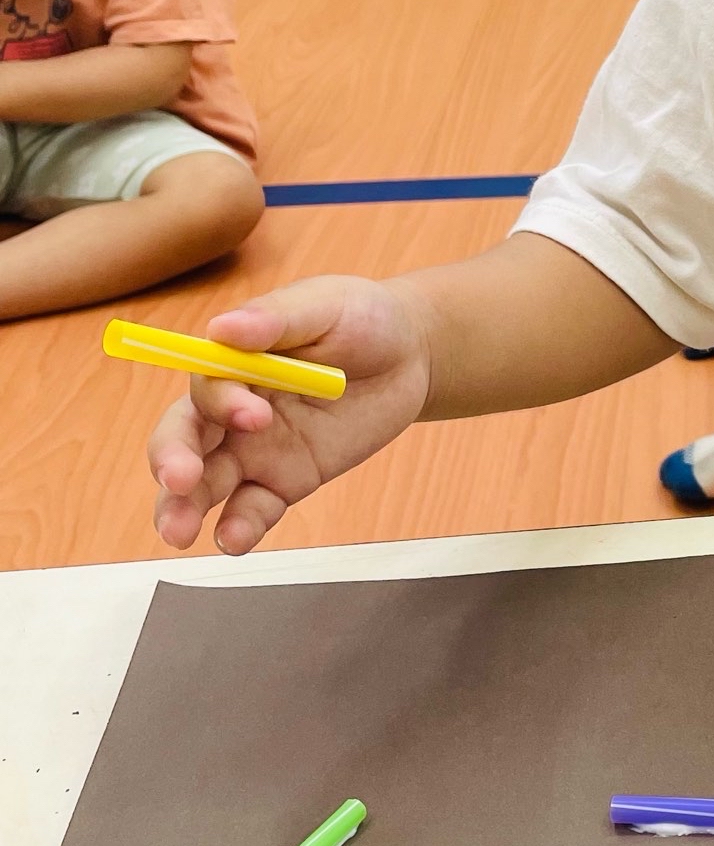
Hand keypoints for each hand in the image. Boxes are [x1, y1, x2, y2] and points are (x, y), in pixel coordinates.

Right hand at [147, 277, 434, 555]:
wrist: (409, 353)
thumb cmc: (358, 317)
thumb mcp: (324, 305)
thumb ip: (275, 319)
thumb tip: (222, 327)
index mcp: (233, 360)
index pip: (206, 384)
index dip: (220, 402)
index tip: (252, 414)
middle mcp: (232, 409)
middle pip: (184, 438)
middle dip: (172, 460)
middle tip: (179, 481)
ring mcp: (255, 449)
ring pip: (206, 482)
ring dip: (184, 507)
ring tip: (178, 532)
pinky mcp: (285, 480)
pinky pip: (253, 508)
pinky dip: (240, 526)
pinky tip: (234, 540)